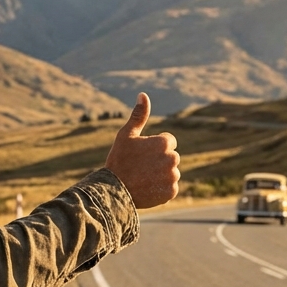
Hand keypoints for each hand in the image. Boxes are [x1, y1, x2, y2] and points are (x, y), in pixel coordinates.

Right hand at [104, 93, 179, 208]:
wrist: (113, 190)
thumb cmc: (119, 160)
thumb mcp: (126, 135)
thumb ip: (138, 115)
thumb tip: (143, 94)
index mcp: (163, 143)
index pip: (169, 142)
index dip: (155, 147)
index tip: (143, 154)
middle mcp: (172, 159)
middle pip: (171, 157)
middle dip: (159, 161)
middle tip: (141, 167)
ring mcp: (172, 176)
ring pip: (171, 173)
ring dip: (161, 175)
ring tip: (143, 178)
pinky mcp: (171, 192)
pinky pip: (170, 188)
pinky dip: (161, 189)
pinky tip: (147, 188)